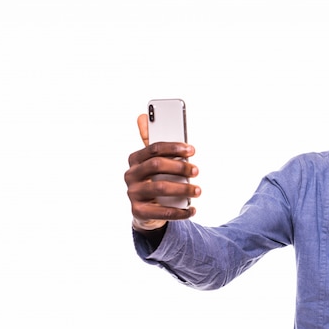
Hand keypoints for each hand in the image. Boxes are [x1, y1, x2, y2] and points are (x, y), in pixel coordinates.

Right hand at [124, 114, 200, 229]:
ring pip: (160, 187)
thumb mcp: (153, 161)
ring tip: (197, 190)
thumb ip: (151, 141)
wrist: (146, 210)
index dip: (174, 147)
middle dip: (180, 166)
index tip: (192, 150)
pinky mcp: (138, 211)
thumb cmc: (154, 179)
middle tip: (197, 170)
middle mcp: (131, 175)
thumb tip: (142, 116)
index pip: (153, 148)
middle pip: (157, 165)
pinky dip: (179, 211)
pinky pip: (162, 212)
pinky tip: (192, 209)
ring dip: (183, 188)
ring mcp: (133, 193)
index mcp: (135, 159)